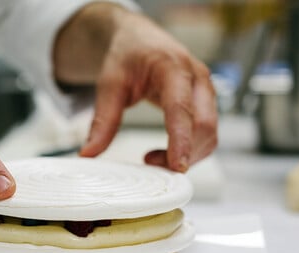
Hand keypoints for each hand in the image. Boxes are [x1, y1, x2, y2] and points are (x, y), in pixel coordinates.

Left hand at [54, 4, 217, 171]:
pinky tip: (165, 152)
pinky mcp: (205, 102)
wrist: (139, 39)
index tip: (177, 166)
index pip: (182, 108)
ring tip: (151, 159)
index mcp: (173, 68)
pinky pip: (207, 133)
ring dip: (187, 154)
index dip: (181, 140)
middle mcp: (197, 78)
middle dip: (184, 153)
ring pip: (209, 133)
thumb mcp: (109, 86)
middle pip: (204, 125)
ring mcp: (206, 90)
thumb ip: (102, 121)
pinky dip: (190, 149)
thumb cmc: (127, 56)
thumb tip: (88, 154)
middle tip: (149, 163)